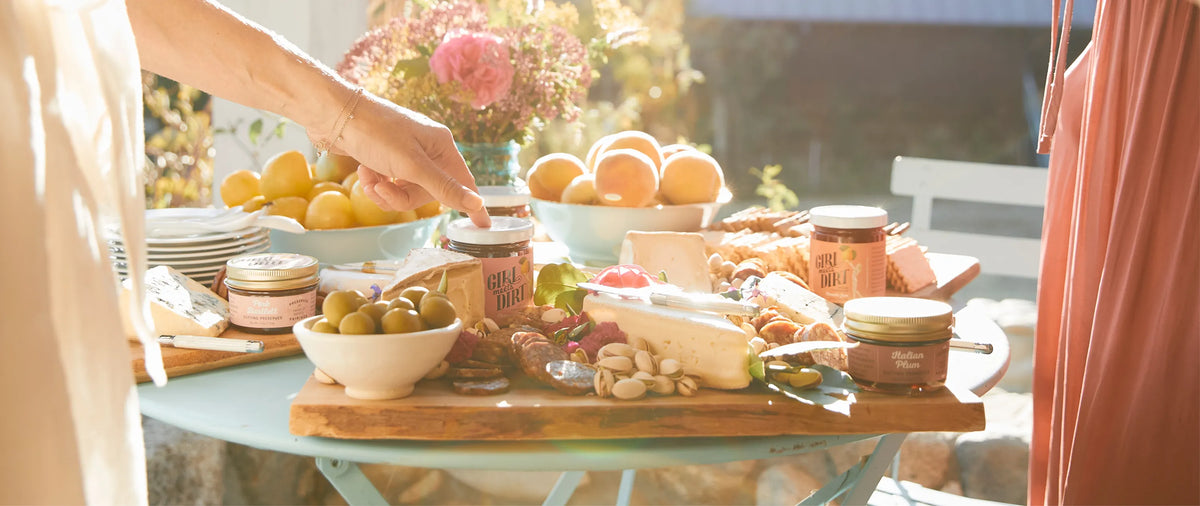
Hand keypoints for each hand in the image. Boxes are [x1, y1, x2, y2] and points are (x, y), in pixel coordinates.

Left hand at [324, 92, 490, 227]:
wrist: (333, 115)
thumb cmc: (376, 134)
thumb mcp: (412, 165)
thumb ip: (444, 188)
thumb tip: (477, 204)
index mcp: (441, 146)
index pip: (464, 182)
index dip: (473, 205)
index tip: (484, 226)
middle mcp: (428, 149)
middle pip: (428, 193)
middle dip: (402, 197)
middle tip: (383, 188)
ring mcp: (406, 154)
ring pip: (405, 192)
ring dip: (384, 192)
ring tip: (369, 179)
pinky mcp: (387, 158)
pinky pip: (390, 185)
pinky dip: (375, 183)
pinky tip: (363, 172)